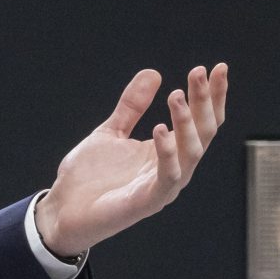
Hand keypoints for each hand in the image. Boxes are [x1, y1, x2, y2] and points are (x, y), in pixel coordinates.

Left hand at [36, 63, 229, 257]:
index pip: (200, 120)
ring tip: (176, 95)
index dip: (212, 95)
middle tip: (200, 72)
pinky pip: (167, 176)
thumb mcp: (110, 133)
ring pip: (191, 152)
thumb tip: (153, 72)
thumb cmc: (89, 178)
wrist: (62, 212)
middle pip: (203, 132)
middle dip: (204, 101)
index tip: (217, 67)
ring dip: (186, 122)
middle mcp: (173, 167)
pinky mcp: (147, 202)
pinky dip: (167, 153)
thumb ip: (131, 106)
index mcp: (167, 151)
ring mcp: (163, 186)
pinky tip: (159, 129)